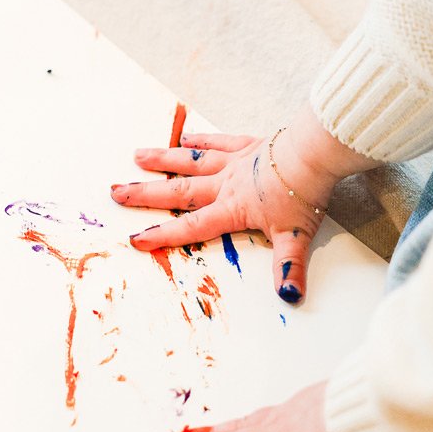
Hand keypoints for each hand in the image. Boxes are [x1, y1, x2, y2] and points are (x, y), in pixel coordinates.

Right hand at [112, 106, 375, 302]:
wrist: (315, 153)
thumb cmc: (305, 194)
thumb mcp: (296, 236)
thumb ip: (288, 266)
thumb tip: (289, 297)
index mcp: (232, 208)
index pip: (193, 225)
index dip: (164, 234)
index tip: (136, 239)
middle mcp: (225, 184)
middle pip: (179, 190)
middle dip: (146, 194)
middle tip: (116, 192)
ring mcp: (234, 162)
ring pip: (191, 161)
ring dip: (163, 160)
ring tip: (136, 156)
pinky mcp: (248, 144)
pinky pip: (218, 141)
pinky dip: (200, 139)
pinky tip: (184, 134)